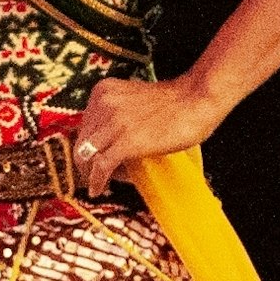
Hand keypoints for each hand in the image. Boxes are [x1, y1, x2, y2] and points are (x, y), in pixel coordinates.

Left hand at [71, 72, 227, 193]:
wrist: (197, 100)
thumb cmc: (173, 102)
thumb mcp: (133, 99)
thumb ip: (116, 113)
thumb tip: (106, 143)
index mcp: (104, 91)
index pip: (84, 125)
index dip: (88, 145)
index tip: (93, 158)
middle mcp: (104, 104)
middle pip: (82, 141)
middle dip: (85, 161)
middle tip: (92, 175)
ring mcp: (115, 123)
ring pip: (87, 155)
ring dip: (91, 173)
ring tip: (99, 183)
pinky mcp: (127, 142)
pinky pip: (101, 167)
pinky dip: (96, 181)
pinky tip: (98, 190)